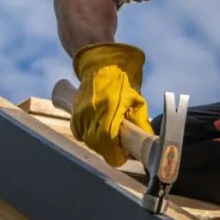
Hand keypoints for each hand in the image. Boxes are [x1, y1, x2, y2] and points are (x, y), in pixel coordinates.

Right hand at [70, 42, 154, 166]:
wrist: (100, 64)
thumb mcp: (136, 100)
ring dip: (100, 141)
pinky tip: (99, 125)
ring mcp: (80, 116)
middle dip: (110, 148)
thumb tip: (145, 140)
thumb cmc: (121, 81)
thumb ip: (139, 122)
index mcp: (108, 114)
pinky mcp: (74, 114)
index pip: (108, 148)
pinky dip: (90, 133)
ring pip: (89, 141)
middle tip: (121, 143)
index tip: (125, 153)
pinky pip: (81, 133)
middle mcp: (90, 118)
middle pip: (99, 147)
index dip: (118, 154)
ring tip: (111, 132)